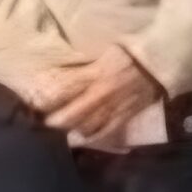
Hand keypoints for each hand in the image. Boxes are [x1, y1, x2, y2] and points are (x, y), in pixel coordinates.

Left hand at [42, 45, 164, 147]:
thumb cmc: (129, 51)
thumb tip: (63, 68)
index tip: (33, 103)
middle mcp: (100, 95)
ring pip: (85, 127)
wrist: (159, 63)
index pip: (63, 90)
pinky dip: (92, 139)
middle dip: (53, 122)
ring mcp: (113, 109)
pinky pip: (106, 133)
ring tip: (56, 135)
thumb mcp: (103, 50)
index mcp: (94, 74)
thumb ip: (85, 63)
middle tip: (40, 125)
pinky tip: (80, 141)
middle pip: (70, 115)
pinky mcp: (124, 118)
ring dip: (69, 132)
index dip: (46, 99)